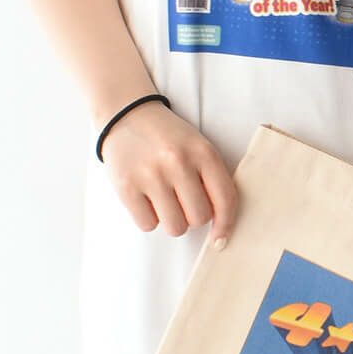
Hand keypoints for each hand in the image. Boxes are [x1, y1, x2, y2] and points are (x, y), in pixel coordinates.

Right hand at [99, 100, 237, 248]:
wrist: (126, 116)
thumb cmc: (168, 139)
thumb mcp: (198, 147)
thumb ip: (213, 179)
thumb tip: (220, 225)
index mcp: (202, 152)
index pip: (225, 199)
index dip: (226, 224)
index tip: (220, 238)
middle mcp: (177, 162)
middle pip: (199, 218)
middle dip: (192, 217)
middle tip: (182, 201)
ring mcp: (150, 174)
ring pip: (175, 227)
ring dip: (172, 221)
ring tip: (165, 201)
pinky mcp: (126, 186)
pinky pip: (148, 225)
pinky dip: (149, 218)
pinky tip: (146, 199)